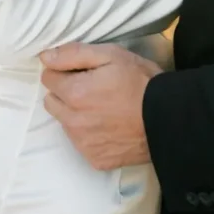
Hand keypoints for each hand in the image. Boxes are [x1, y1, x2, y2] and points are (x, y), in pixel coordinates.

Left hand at [40, 42, 162, 169]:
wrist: (167, 120)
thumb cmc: (140, 81)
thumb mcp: (111, 55)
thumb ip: (74, 54)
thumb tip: (45, 56)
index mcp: (74, 93)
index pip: (48, 77)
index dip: (64, 70)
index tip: (82, 70)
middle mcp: (73, 122)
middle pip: (51, 101)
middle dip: (65, 91)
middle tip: (91, 87)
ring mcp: (83, 144)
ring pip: (64, 122)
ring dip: (75, 113)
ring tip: (102, 106)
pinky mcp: (95, 159)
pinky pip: (80, 142)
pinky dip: (89, 133)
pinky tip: (108, 125)